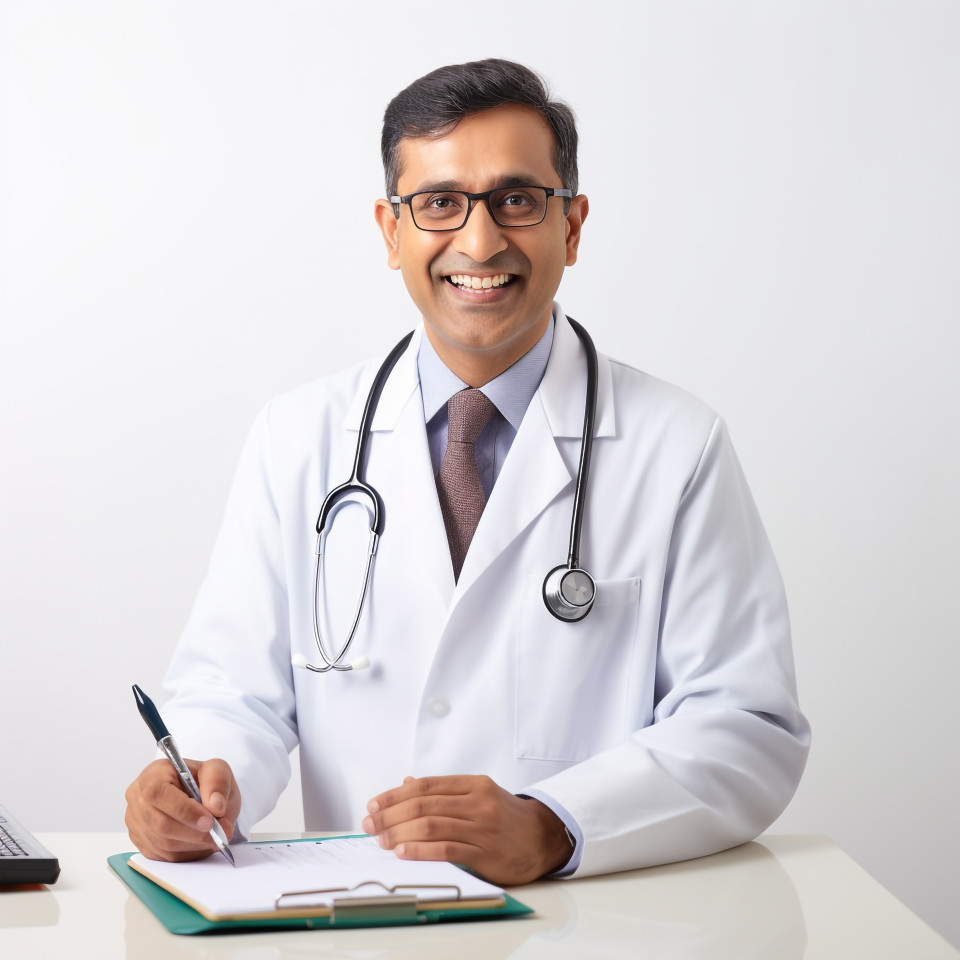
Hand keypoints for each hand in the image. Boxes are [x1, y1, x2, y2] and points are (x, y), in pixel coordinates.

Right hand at [124, 757, 240, 861]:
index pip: (158, 794)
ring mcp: (137, 822)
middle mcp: (138, 797)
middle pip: (160, 823)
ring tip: (216, 838)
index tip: (209, 821)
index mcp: (154, 773)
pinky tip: (202, 843)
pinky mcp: (142, 842)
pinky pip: (163, 855)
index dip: (183, 811)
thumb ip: (218, 782)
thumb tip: (215, 806)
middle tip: (220, 833)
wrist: (204, 797)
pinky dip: (187, 853)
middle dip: (194, 833)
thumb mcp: (218, 770)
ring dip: (194, 845)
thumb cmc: (206, 781)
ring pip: (163, 843)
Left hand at [362, 775, 572, 884]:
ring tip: (381, 840)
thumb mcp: (477, 795)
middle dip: (391, 815)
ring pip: (432, 825)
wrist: (544, 837)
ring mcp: (483, 826)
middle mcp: (478, 801)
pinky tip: (403, 852)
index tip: (373, 806)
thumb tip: (407, 783)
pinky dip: (420, 850)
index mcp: (473, 784)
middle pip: (424, 805)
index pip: (425, 786)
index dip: (395, 795)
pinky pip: (447, 849)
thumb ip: (443, 791)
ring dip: (400, 833)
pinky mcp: (486, 852)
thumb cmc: (506, 817)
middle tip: (370, 825)